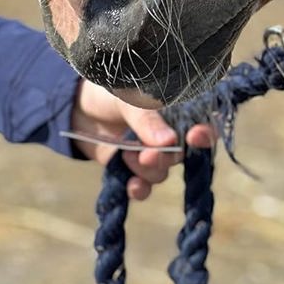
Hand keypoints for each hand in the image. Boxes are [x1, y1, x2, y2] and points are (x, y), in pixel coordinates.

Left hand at [71, 80, 215, 199]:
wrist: (78, 109)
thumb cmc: (110, 93)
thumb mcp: (129, 101)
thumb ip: (148, 122)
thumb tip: (170, 143)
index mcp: (177, 109)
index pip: (204, 123)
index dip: (206, 133)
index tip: (195, 136)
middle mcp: (170, 134)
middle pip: (182, 155)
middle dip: (165, 158)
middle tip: (145, 155)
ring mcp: (152, 154)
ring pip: (162, 173)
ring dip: (146, 170)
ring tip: (126, 155)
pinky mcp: (132, 170)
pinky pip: (145, 188)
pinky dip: (140, 189)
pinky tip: (131, 186)